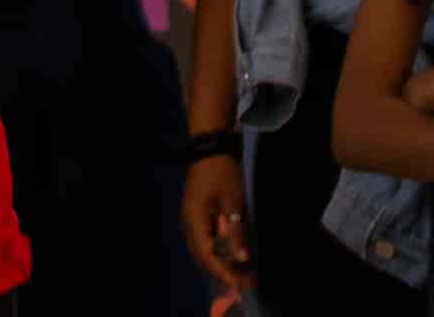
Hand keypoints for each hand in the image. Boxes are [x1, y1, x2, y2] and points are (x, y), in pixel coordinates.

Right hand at [181, 151, 253, 292]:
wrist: (211, 147)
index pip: (207, 255)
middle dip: (223, 273)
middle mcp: (189, 224)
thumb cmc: (222, 172)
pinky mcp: (197, 215)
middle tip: (245, 283)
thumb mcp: (233, 201)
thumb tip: (242, 258)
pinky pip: (206, 240)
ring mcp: (191, 219)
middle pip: (203, 257)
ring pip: (203, 250)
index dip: (223, 273)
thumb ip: (236, 231)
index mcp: (195, 221)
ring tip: (242, 273)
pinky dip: (219, 252)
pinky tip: (233, 256)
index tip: (240, 285)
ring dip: (221, 263)